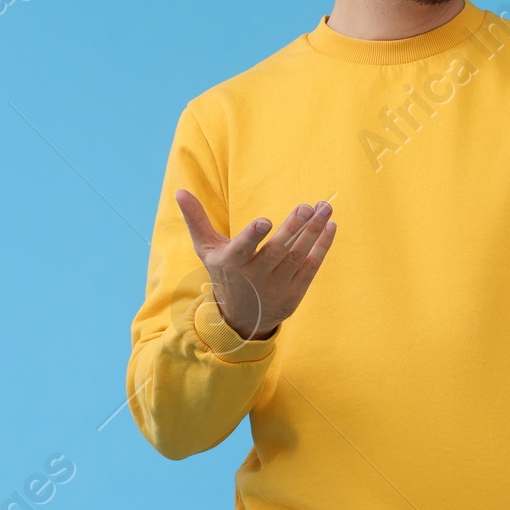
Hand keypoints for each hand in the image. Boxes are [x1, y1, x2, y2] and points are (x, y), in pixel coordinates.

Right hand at [174, 191, 335, 341]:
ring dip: (313, 232)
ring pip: (297, 258)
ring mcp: (276, 288)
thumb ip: (196, 220)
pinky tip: (329, 226)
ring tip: (324, 208)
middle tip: (306, 207)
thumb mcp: (206, 250)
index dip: (253, 236)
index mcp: (232, 264)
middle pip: (277, 252)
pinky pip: (311, 268)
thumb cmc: (224, 273)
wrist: (241, 318)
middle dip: (293, 229)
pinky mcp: (294, 294)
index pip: (243, 249)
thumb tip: (180, 191)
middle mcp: (255, 278)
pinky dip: (321, 247)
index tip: (265, 221)